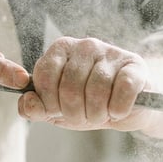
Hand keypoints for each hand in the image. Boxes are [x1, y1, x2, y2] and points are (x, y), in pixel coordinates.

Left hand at [18, 36, 153, 131]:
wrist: (126, 109)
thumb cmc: (87, 105)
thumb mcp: (57, 110)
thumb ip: (37, 108)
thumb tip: (27, 103)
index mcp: (61, 49)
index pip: (44, 76)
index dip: (49, 102)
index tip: (58, 111)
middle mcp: (85, 45)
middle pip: (70, 87)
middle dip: (75, 113)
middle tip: (84, 116)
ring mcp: (111, 53)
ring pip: (96, 90)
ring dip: (97, 114)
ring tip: (101, 114)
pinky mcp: (135, 65)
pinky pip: (123, 90)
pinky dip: (118, 109)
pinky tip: (117, 111)